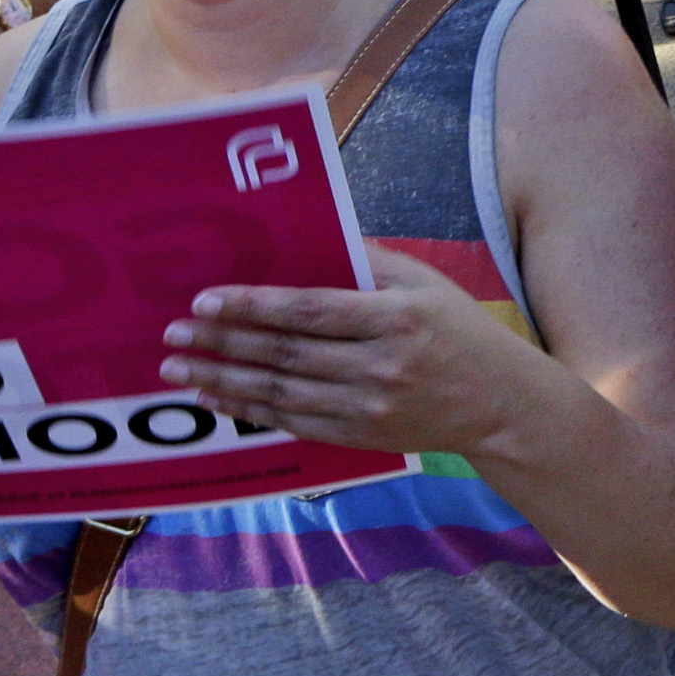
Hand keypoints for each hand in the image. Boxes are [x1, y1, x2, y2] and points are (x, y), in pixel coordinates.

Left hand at [158, 250, 551, 456]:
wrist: (501, 404)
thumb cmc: (461, 331)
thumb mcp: (426, 283)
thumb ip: (368, 261)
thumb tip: (305, 239)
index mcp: (396, 318)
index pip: (309, 311)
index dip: (253, 306)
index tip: (206, 301)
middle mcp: (381, 366)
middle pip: (286, 354)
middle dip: (222, 344)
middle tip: (172, 335)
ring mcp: (370, 407)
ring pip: (281, 393)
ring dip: (223, 381)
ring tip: (179, 371)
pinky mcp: (363, 436)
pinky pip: (295, 422)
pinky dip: (251, 411)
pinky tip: (218, 399)